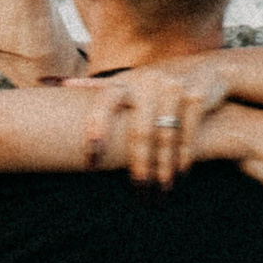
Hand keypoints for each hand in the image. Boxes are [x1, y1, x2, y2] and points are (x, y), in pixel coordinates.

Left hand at [63, 57, 228, 188]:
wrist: (209, 70)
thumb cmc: (160, 85)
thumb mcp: (130, 82)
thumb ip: (97, 87)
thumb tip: (53, 83)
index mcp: (126, 83)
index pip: (105, 100)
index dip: (96, 127)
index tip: (91, 161)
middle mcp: (148, 82)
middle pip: (139, 131)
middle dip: (138, 165)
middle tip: (137, 191)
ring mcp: (172, 87)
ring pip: (165, 135)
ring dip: (163, 167)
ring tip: (160, 191)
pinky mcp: (195, 96)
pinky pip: (187, 131)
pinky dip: (184, 156)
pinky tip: (180, 175)